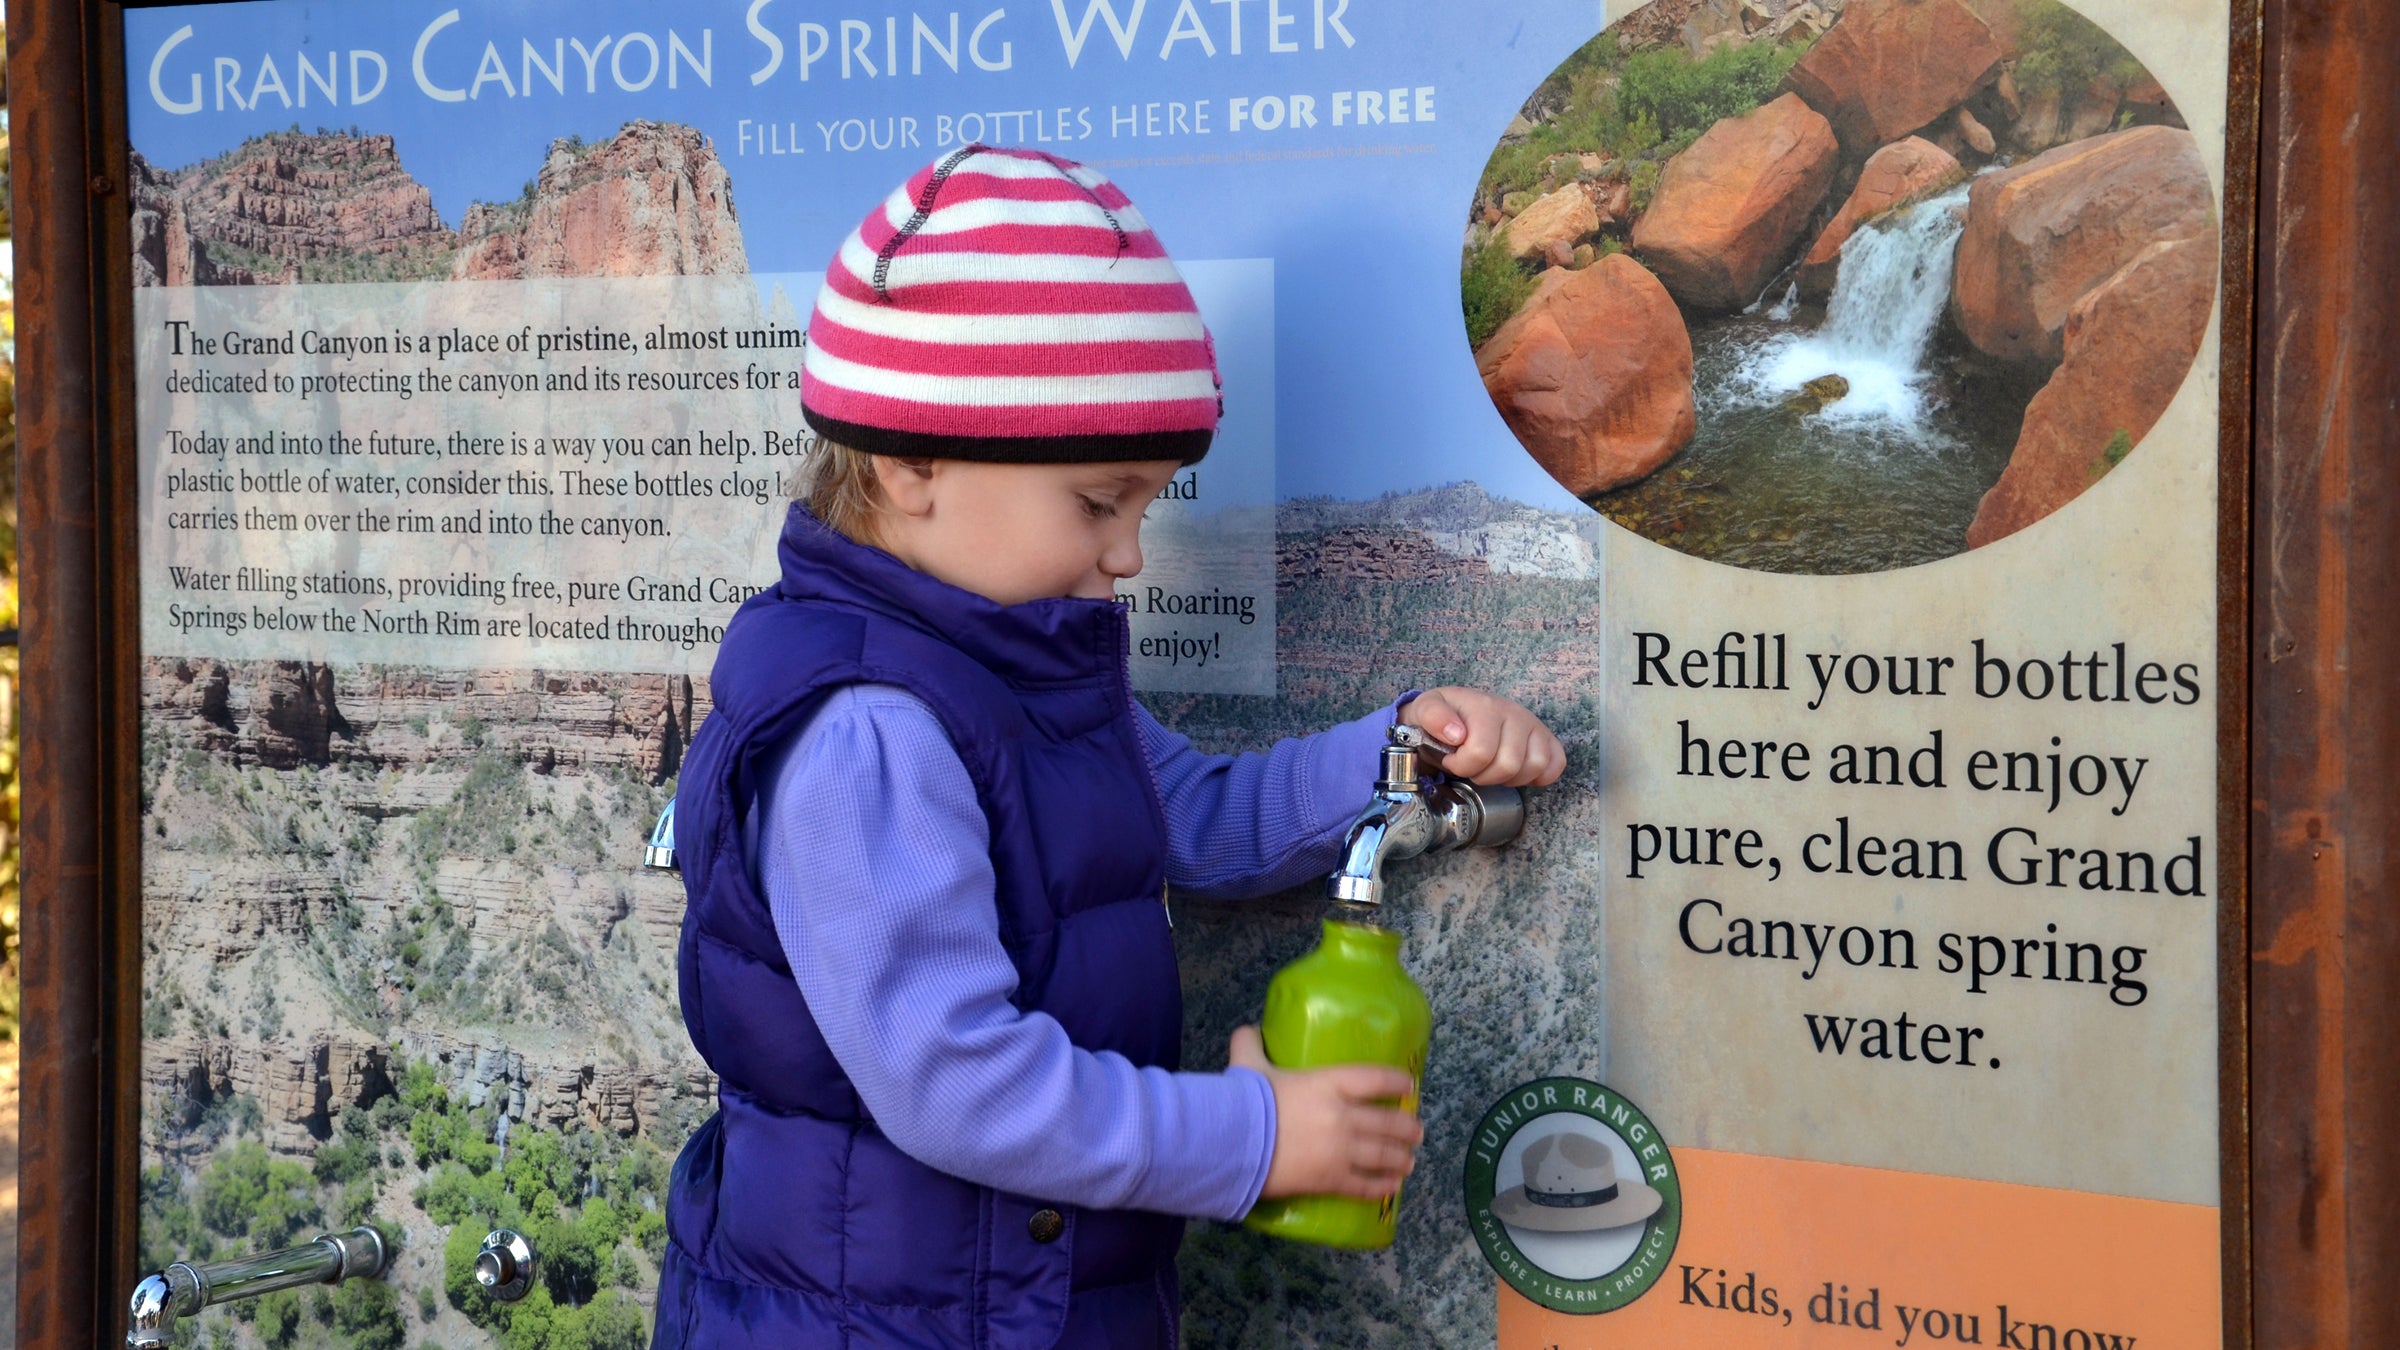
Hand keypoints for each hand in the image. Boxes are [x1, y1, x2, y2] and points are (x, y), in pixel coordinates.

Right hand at [1228, 1026, 1422, 1201]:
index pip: (1376, 1079)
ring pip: (1383, 1155)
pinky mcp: (1331, 1180)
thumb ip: (1250, 1045)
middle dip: (1407, 1128)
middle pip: (1388, 1122)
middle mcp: (1343, 1116)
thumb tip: (1247, 1030)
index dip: (1397, 1082)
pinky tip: (1391, 1187)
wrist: (1234, 1143)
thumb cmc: (1245, 1102)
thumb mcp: (1248, 1066)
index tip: (1409, 1086)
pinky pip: (1365, 1185)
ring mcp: (1341, 1150)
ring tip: (1409, 1161)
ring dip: (1401, 1158)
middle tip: (1417, 1132)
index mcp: (1328, 1083)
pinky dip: (1382, 1186)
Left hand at [1400, 687, 1565, 786]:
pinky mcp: (1545, 737)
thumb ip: (1433, 716)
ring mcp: (1532, 724)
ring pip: (1536, 765)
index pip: (1481, 751)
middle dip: (1484, 776)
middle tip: (1472, 768)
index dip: (1462, 766)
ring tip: (1492, 769)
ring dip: (1510, 778)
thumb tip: (1456, 734)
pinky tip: (1519, 773)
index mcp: (1484, 706)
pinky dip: (1540, 775)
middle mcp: (1513, 712)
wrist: (1457, 711)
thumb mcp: (1425, 710)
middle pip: (1509, 764)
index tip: (1451, 760)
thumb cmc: (1443, 716)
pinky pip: (1557, 762)